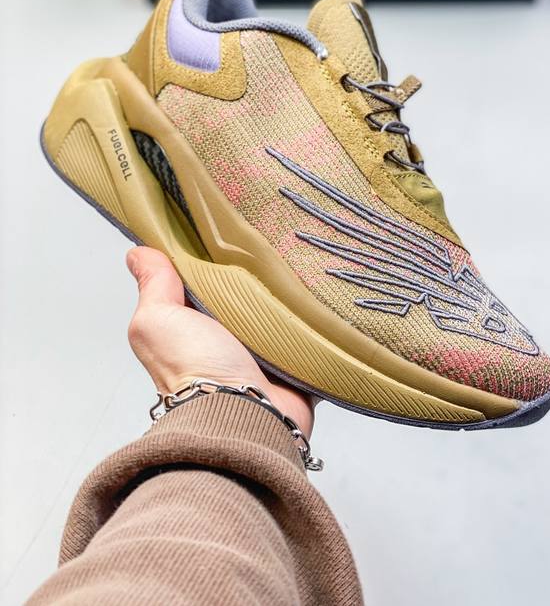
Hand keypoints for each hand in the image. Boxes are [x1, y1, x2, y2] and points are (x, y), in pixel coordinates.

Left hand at [126, 247, 313, 436]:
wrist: (243, 414)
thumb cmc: (194, 370)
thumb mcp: (159, 320)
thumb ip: (153, 286)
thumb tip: (136, 253)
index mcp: (193, 326)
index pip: (204, 281)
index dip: (211, 256)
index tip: (227, 227)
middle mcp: (227, 340)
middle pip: (246, 293)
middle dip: (257, 272)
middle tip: (272, 238)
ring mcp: (264, 353)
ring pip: (280, 311)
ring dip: (289, 293)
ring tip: (300, 258)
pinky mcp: (296, 364)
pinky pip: (310, 333)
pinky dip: (316, 319)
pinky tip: (322, 291)